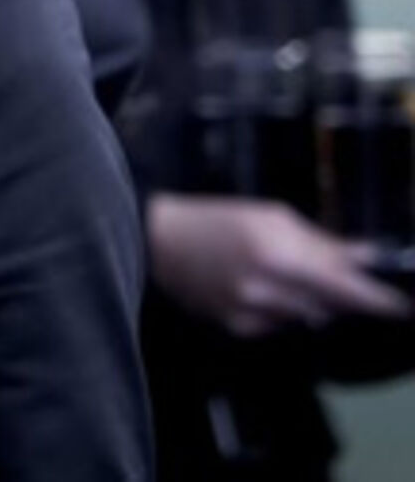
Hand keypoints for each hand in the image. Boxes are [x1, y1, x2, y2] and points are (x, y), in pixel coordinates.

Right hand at [148, 193, 411, 335]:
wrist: (157, 243)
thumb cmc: (215, 219)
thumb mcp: (269, 217)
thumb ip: (319, 241)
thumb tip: (366, 255)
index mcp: (276, 255)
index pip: (343, 286)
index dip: (377, 299)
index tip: (401, 304)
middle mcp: (266, 291)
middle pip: (330, 306)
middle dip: (345, 298)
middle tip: (347, 284)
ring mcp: (250, 315)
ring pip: (308, 319)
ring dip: (314, 303)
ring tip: (293, 278)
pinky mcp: (237, 329)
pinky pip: (280, 326)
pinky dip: (284, 312)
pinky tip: (264, 291)